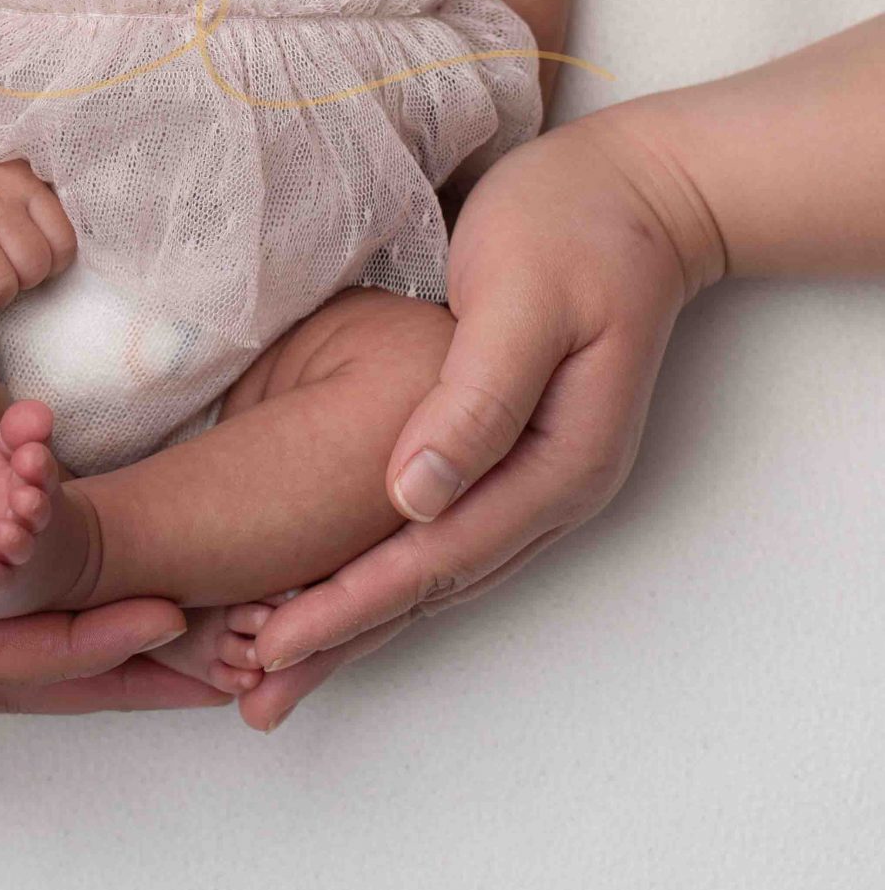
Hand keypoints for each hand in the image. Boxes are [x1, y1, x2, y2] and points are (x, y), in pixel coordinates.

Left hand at [241, 104, 725, 728]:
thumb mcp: (523, 298)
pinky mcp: (507, 451)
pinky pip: (434, 532)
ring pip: (433, 570)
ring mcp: (535, 477)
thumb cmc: (573, 227)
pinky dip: (378, 569)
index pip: (439, 556)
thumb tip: (415, 495)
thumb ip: (476, 399)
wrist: (636, 191)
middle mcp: (551, 490)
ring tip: (275, 671)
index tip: (274, 644)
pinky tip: (331, 587)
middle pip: (433, 586)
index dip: (352, 603)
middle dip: (343, 639)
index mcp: (559, 464)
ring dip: (356, 620)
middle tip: (253, 698)